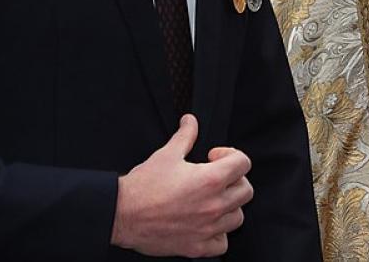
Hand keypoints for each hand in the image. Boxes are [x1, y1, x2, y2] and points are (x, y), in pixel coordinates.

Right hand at [111, 114, 253, 257]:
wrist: (122, 214)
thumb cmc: (143, 186)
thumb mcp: (167, 154)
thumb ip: (185, 135)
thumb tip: (191, 121)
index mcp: (210, 180)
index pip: (243, 163)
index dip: (231, 155)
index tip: (214, 157)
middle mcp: (214, 205)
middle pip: (246, 190)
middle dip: (234, 180)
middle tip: (217, 177)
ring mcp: (207, 228)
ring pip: (237, 217)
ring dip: (229, 206)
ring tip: (212, 199)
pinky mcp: (197, 247)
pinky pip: (222, 243)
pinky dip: (219, 234)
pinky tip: (206, 223)